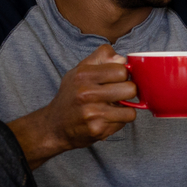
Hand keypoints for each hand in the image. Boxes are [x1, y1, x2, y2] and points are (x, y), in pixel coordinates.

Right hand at [24, 44, 139, 159]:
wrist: (56, 125)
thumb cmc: (71, 95)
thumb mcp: (80, 70)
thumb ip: (101, 57)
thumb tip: (123, 59)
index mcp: (83, 74)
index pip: (122, 70)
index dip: (123, 75)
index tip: (117, 79)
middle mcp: (86, 93)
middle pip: (130, 89)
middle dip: (127, 91)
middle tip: (118, 94)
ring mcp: (92, 113)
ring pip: (130, 110)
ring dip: (125, 109)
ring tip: (112, 107)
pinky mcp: (97, 129)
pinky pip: (123, 123)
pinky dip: (118, 121)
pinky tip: (107, 118)